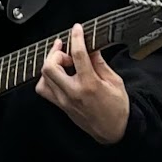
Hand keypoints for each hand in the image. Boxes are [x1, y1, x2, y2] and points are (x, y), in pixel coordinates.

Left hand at [35, 23, 129, 143]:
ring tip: (61, 61)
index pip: (78, 55)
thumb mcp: (115, 82)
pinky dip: (46, 78)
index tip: (76, 29)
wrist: (115, 132)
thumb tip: (91, 48)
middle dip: (56, 53)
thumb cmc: (118, 109)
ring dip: (50, 64)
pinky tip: (56, 75)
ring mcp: (65, 100)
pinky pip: (44, 89)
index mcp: (90, 85)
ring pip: (44, 77)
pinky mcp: (61, 106)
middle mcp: (74, 92)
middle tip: (66, 50)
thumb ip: (100, 63)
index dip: (76, 37)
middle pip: (50, 66)